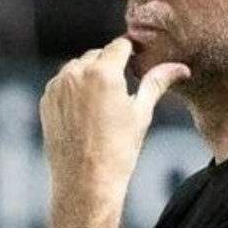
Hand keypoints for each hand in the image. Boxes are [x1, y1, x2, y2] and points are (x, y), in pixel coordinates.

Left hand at [39, 38, 189, 195]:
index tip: (137, 61)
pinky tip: (85, 114)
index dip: (131, 52)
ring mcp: (58, 86)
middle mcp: (77, 73)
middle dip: (110, 66)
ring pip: (78, 68)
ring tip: (103, 105)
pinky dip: (73, 90)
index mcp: (103, 72)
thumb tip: (180, 68)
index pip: (120, 45)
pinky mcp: (46, 100)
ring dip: (90, 76)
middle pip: (98, 55)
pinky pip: (63, 84)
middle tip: (122, 90)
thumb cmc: (118, 150)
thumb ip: (157, 83)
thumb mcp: (141, 113)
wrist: (85, 182)